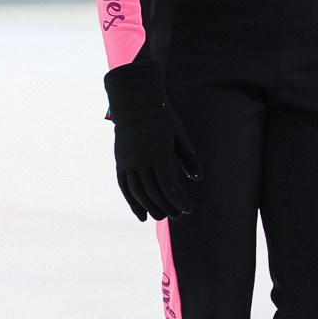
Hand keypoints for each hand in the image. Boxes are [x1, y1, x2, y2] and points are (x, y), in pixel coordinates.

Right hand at [104, 59, 199, 221]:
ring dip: (150, 207)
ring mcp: (128, 162)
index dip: (179, 200)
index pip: (168, 185)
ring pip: (138, 192)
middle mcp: (140, 160)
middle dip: (167, 206)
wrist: (135, 102)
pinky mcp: (120, 162)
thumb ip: (189, 157)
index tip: (188, 209)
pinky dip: (132, 202)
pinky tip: (142, 215)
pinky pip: (125, 187)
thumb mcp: (180, 135)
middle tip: (178, 215)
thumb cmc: (163, 117)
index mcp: (158, 152)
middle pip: (153, 192)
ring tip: (162, 216)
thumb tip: (197, 179)